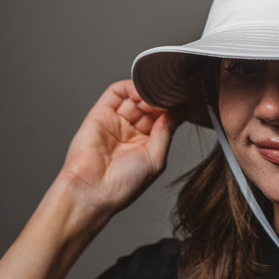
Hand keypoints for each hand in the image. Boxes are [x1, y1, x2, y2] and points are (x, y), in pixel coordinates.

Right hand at [56, 80, 187, 215]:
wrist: (94, 192)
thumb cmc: (124, 185)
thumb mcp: (155, 157)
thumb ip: (166, 131)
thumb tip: (179, 111)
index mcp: (145, 143)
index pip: (162, 118)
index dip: (172, 109)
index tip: (184, 102)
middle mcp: (130, 131)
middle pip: (149, 105)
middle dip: (161, 99)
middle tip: (171, 96)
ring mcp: (115, 121)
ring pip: (134, 97)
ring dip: (148, 92)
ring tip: (157, 96)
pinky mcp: (99, 113)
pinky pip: (116, 93)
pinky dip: (131, 87)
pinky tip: (142, 92)